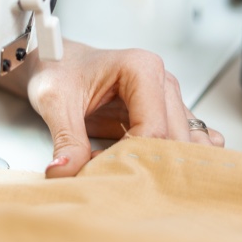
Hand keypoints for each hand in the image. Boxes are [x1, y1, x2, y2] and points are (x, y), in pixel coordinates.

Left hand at [23, 41, 223, 176]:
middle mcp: (163, 82)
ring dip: (164, 167)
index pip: (153, 129)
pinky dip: (176, 161)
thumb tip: (64, 172)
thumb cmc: (59, 69)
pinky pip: (186, 142)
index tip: (101, 167)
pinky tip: (163, 174)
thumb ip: (65, 139)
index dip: (128, 157)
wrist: (56, 61)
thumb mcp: (54, 102)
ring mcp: (169, 100)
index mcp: (142, 69)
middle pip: (175, 139)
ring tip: (136, 180)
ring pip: (186, 145)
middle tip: (118, 180)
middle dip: (149, 166)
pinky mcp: (168, 116)